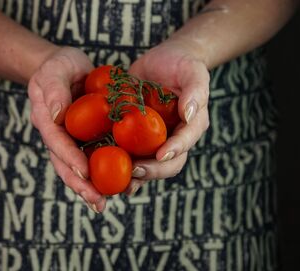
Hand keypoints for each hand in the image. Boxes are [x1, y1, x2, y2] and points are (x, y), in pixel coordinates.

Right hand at [28, 46, 105, 211]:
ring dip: (90, 188)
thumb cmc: (59, 66)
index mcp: (47, 120)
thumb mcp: (55, 70)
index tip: (85, 172)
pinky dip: (102, 176)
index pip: (57, 142)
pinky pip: (93, 160)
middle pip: (65, 164)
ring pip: (77, 168)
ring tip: (103, 204)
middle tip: (96, 202)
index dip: (69, 158)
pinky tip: (118, 187)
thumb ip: (53, 90)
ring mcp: (71, 141)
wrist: (67, 69)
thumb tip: (56, 115)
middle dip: (80, 184)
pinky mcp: (85, 141)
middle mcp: (58, 136)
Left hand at [126, 41, 209, 194]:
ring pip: (148, 165)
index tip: (161, 155)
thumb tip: (189, 114)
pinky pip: (129, 154)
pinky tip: (103, 169)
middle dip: (152, 170)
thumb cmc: (182, 64)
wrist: (164, 60)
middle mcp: (173, 138)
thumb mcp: (193, 72)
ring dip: (135, 177)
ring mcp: (154, 140)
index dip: (174, 151)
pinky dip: (118, 164)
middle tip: (134, 171)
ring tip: (120, 182)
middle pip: (168, 164)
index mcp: (191, 126)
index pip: (185, 143)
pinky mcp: (136, 137)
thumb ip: (195, 91)